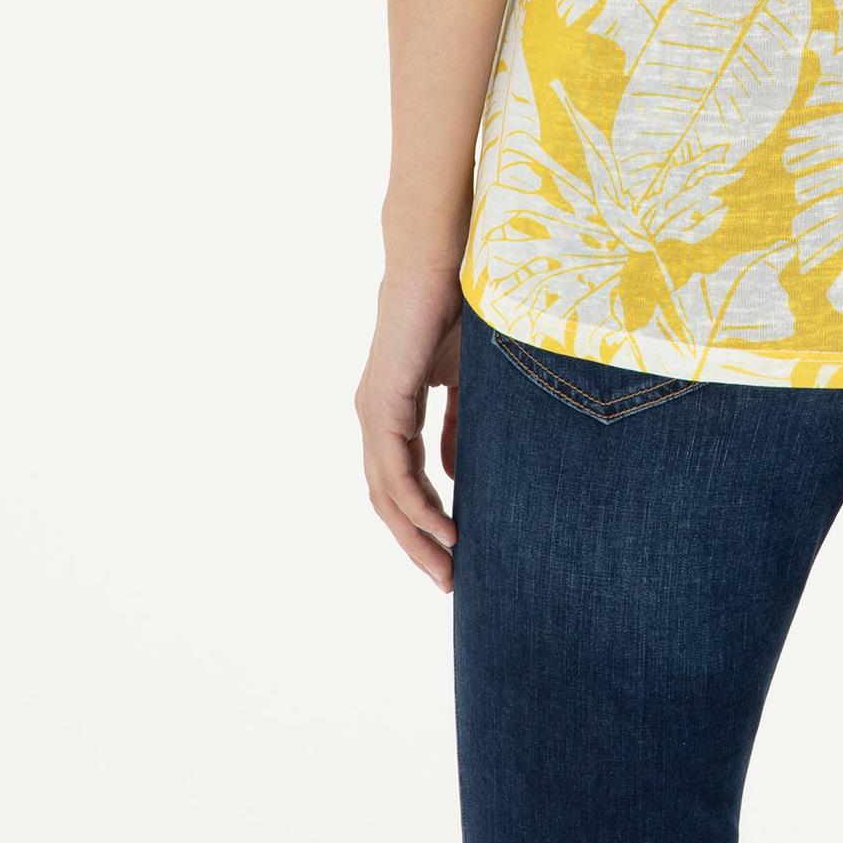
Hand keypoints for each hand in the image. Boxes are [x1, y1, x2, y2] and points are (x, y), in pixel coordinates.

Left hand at [356, 262, 463, 591]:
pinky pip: (395, 471)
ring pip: (387, 495)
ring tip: (450, 568)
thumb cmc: (460, 308)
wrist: (444, 259)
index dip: (427, 523)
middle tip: (450, 583)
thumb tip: (455, 478)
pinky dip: (418, 506)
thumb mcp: (468, 383)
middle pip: (389, 501)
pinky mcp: (382, 403)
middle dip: (419, 546)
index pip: (403, 483)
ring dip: (417, 537)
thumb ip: (460, 428)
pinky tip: (446, 530)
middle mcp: (376, 418)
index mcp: (393, 412)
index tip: (458, 557)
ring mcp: (374, 412)